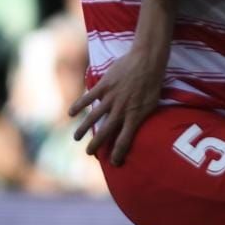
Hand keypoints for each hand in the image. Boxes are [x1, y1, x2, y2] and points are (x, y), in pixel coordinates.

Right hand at [68, 49, 164, 164]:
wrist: (148, 61)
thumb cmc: (153, 83)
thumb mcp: (152, 104)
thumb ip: (140, 116)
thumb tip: (133, 126)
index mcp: (135, 116)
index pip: (125, 140)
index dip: (118, 154)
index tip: (114, 163)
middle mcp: (122, 110)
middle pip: (106, 132)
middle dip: (97, 145)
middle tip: (90, 153)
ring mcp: (112, 97)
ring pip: (94, 117)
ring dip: (83, 129)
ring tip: (76, 137)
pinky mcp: (104, 85)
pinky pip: (88, 97)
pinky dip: (78, 105)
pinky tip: (71, 113)